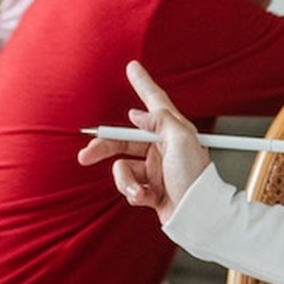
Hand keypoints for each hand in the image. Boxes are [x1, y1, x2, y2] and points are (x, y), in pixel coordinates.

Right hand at [77, 61, 211, 223]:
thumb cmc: (195, 178)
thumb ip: (161, 120)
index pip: (155, 101)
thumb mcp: (182, 140)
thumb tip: (138, 114)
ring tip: (139, 191)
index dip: (142, 83)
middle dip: (104, 148)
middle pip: (124, 140)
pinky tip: (149, 200)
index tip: (132, 67)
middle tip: (86, 156)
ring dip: (125, 181)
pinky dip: (134, 194)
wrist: (198, 217)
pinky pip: (129, 186)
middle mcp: (162, 147)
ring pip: (122, 167)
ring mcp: (155, 169)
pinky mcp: (150, 189)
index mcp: (173, 131)